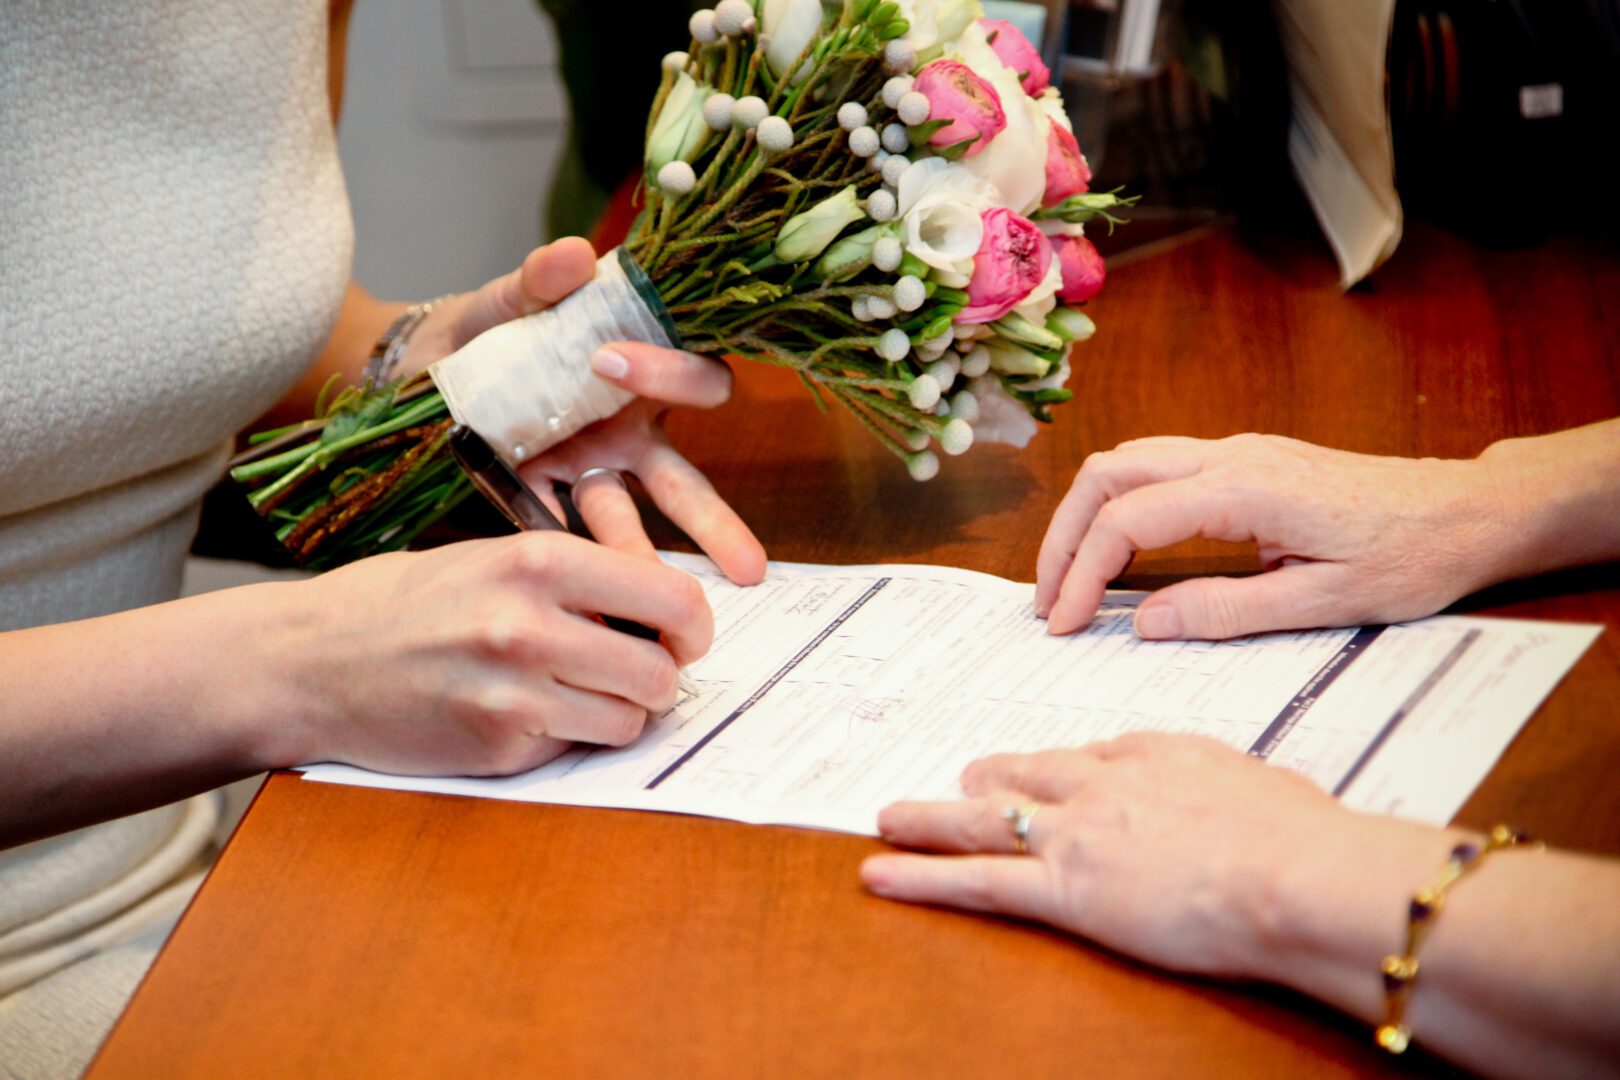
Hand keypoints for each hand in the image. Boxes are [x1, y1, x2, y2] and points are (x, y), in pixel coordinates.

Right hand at [270, 530, 711, 776]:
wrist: (310, 662)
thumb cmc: (406, 603)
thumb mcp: (493, 559)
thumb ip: (579, 579)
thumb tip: (667, 608)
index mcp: (537, 560)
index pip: (671, 599)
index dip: (692, 625)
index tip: (686, 636)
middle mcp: (528, 624)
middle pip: (661, 672)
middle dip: (660, 678)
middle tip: (636, 672)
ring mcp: (512, 693)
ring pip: (629, 720)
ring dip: (617, 713)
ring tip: (575, 691)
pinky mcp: (496, 747)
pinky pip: (575, 748)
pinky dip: (566, 736)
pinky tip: (523, 713)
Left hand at [411, 237, 766, 586]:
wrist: (405, 376)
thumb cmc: (476, 329)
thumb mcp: (501, 302)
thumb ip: (535, 282)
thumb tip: (576, 255)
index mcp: (635, 369)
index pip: (692, 376)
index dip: (670, 372)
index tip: (609, 361)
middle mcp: (624, 430)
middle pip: (684, 478)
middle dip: (715, 523)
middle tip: (748, 569)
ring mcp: (586, 469)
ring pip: (632, 519)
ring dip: (646, 558)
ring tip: (663, 603)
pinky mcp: (540, 498)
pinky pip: (560, 533)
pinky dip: (565, 561)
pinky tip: (575, 593)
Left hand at [860, 733, 1362, 977]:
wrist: (1297, 873)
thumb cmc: (1306, 840)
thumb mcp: (1274, 791)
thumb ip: (1244, 791)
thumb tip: (1258, 799)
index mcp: (1157, 755)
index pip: (1094, 755)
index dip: (1064, 767)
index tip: (1051, 769)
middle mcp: (1104, 784)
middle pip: (1026, 775)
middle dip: (988, 777)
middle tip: (961, 776)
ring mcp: (1076, 834)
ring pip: (983, 821)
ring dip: (929, 818)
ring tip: (890, 816)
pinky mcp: (1064, 888)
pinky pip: (975, 881)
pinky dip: (920, 876)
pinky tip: (880, 872)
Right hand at [1034, 434, 1509, 639]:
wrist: (1469, 511)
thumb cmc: (1411, 556)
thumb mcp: (1324, 604)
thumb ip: (1226, 611)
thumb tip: (1144, 622)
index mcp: (1242, 490)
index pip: (1126, 522)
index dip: (1080, 574)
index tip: (1062, 625)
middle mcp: (1229, 456)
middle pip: (1107, 475)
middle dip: (1062, 536)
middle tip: (1047, 600)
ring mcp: (1237, 450)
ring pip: (1127, 462)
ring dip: (1086, 516)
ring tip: (1069, 578)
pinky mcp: (1247, 459)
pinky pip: (1158, 468)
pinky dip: (1120, 506)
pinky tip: (1119, 553)